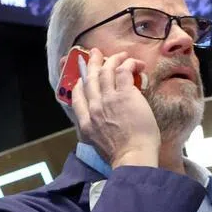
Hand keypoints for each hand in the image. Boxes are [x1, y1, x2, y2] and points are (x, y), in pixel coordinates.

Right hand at [69, 48, 157, 168]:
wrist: (132, 157)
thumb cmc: (122, 157)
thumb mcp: (99, 145)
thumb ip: (97, 130)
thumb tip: (104, 123)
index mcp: (85, 123)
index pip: (77, 98)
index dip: (79, 84)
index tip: (82, 79)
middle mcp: (93, 109)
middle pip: (89, 79)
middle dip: (91, 64)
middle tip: (95, 54)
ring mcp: (108, 100)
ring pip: (105, 71)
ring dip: (112, 60)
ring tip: (120, 55)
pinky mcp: (124, 94)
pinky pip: (123, 71)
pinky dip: (128, 64)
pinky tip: (134, 63)